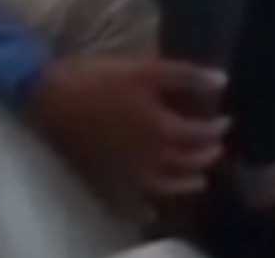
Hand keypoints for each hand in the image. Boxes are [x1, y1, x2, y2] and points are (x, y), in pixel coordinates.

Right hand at [26, 56, 228, 198]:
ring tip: (199, 180)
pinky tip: (151, 206)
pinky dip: (148, 205)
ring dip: (187, 183)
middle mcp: (151, 158)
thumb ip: (185, 76)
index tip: (226, 120)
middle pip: (187, 162)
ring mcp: (128, 172)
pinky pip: (133, 199)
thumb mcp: (144, 69)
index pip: (201, 135)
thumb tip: (223, 81)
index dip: (217, 128)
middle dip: (206, 155)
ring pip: (166, 185)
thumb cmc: (97, 79)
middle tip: (215, 147)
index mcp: (162, 130)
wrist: (48, 98)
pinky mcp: (107, 177)